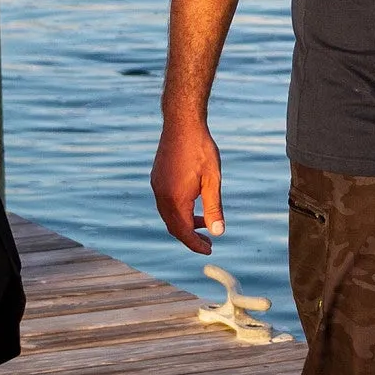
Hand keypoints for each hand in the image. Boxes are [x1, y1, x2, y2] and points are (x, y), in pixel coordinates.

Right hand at [151, 116, 225, 254]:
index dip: (196, 245)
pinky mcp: (156, 178)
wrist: (182, 123)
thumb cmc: (200, 149)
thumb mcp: (213, 180)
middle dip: (190, 238)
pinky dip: (178, 211)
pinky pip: (165, 203)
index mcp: (175, 199)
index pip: (184, 232)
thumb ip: (214, 208)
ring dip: (184, 223)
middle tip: (208, 243)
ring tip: (203, 224)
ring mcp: (156, 186)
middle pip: (173, 227)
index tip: (210, 250)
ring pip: (168, 215)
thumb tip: (218, 232)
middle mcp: (161, 195)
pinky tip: (192, 205)